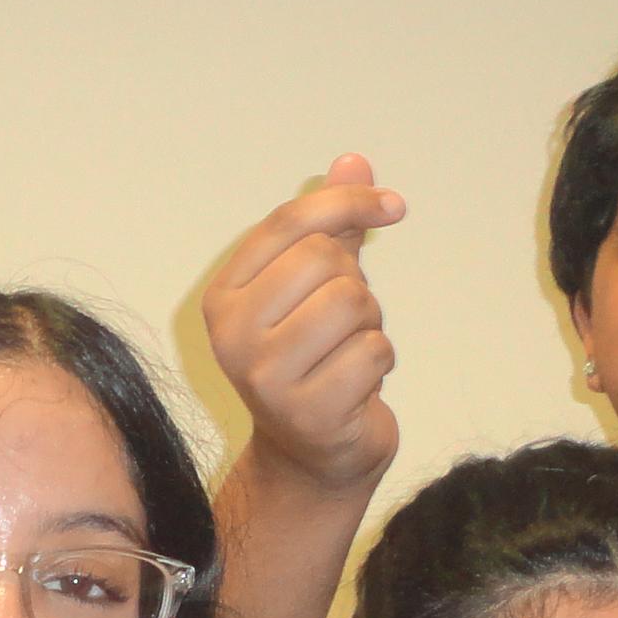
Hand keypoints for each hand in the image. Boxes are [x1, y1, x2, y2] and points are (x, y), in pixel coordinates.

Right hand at [201, 155, 406, 492]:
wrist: (310, 457)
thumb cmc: (314, 361)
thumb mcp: (315, 287)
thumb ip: (330, 224)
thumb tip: (353, 159)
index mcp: (224, 296)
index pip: (291, 222)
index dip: (350, 202)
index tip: (394, 206)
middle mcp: (233, 335)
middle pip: (326, 259)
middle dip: (356, 285)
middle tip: (345, 323)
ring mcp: (266, 377)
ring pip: (353, 303)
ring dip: (371, 326)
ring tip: (348, 354)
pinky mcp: (308, 411)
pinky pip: (374, 353)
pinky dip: (380, 365)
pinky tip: (357, 386)